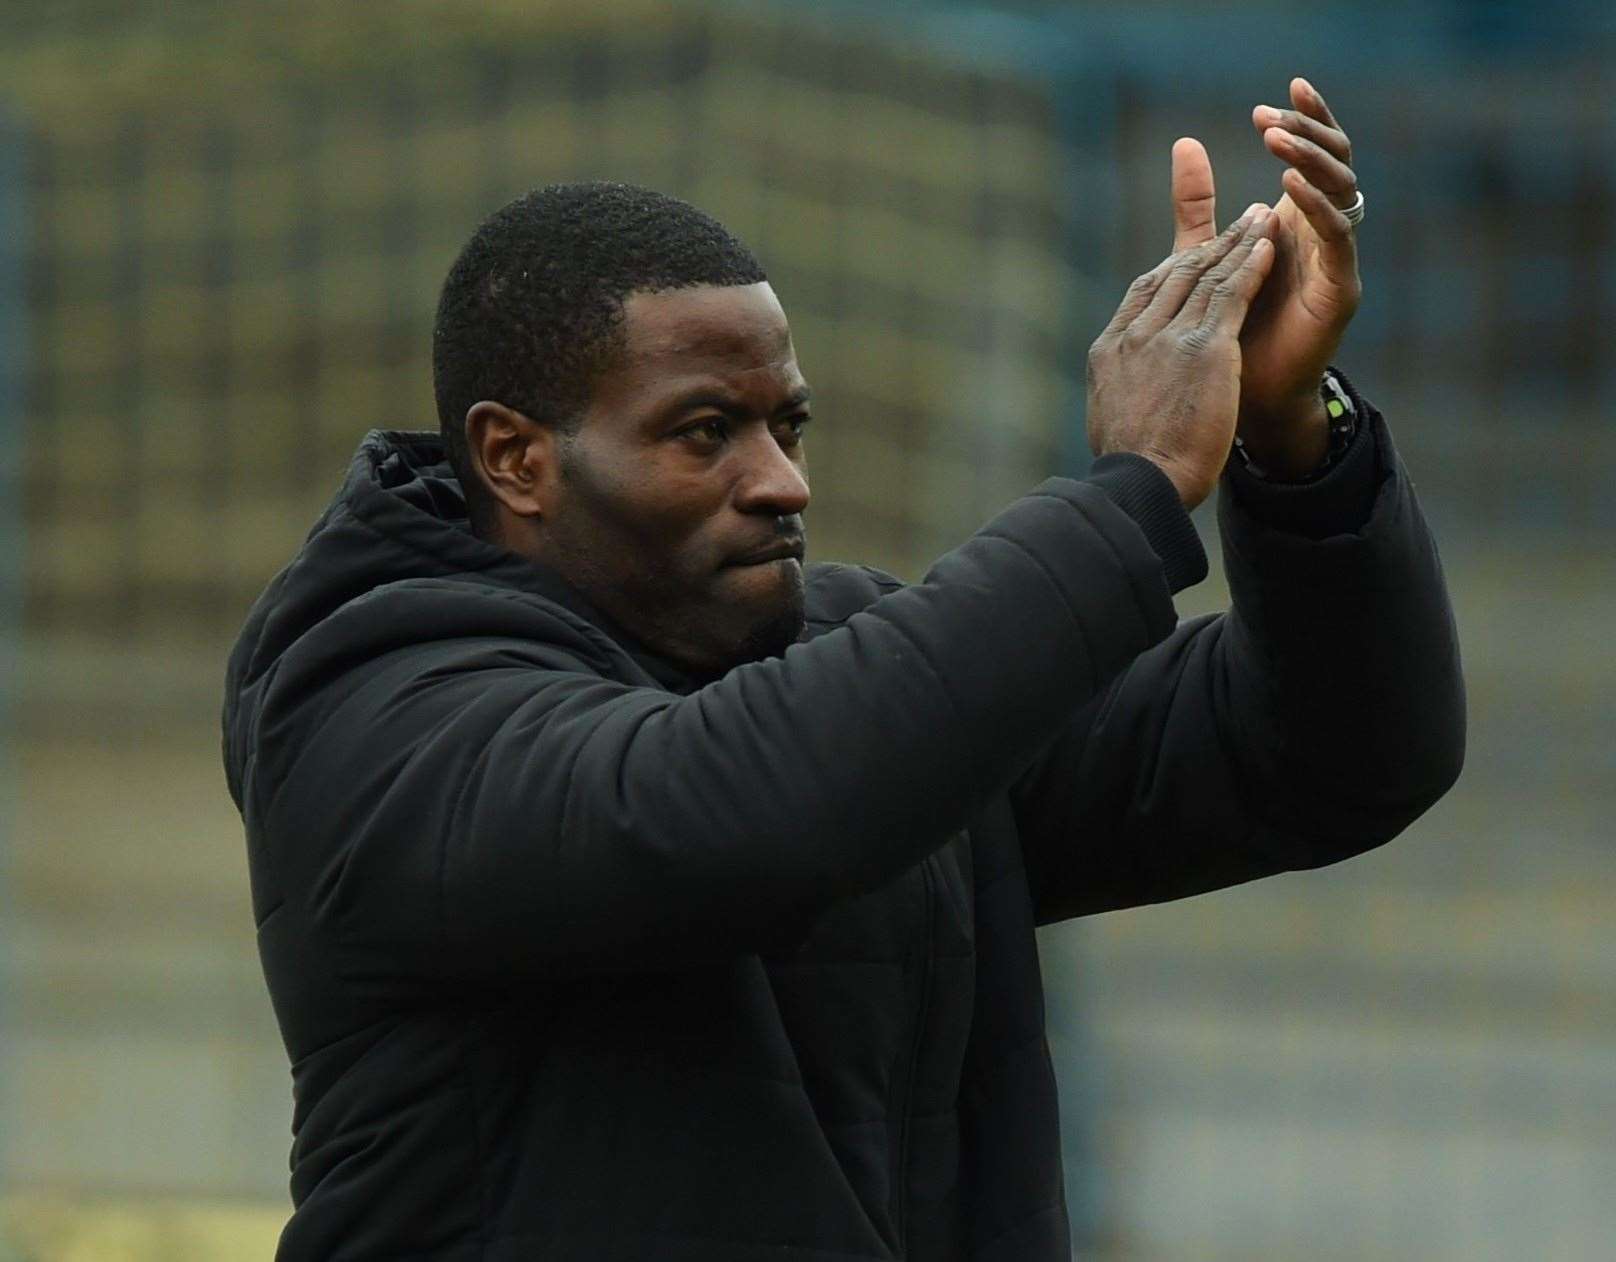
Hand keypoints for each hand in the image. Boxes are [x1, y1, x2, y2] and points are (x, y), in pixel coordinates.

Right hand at [1087, 209, 1278, 509]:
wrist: (1141, 481)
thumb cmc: (1130, 468)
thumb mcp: (1111, 419)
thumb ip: (1122, 393)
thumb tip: (1123, 399)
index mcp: (1110, 351)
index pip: (1144, 294)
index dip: (1173, 269)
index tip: (1195, 254)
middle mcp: (1136, 335)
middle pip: (1175, 275)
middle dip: (1211, 244)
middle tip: (1240, 221)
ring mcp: (1168, 338)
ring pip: (1207, 277)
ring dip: (1238, 243)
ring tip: (1262, 220)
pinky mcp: (1205, 349)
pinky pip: (1231, 294)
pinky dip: (1251, 266)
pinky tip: (1269, 246)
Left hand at [1171, 78, 1362, 476]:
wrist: (1243, 401)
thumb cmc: (1229, 330)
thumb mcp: (1206, 255)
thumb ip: (1199, 204)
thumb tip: (1184, 142)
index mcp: (1297, 220)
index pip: (1313, 154)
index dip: (1301, 122)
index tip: (1266, 102)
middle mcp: (1322, 233)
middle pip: (1335, 162)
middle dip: (1307, 133)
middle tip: (1272, 117)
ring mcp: (1336, 260)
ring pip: (1342, 192)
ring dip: (1310, 162)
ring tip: (1277, 140)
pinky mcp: (1339, 290)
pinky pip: (1338, 238)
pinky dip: (1317, 210)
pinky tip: (1288, 192)